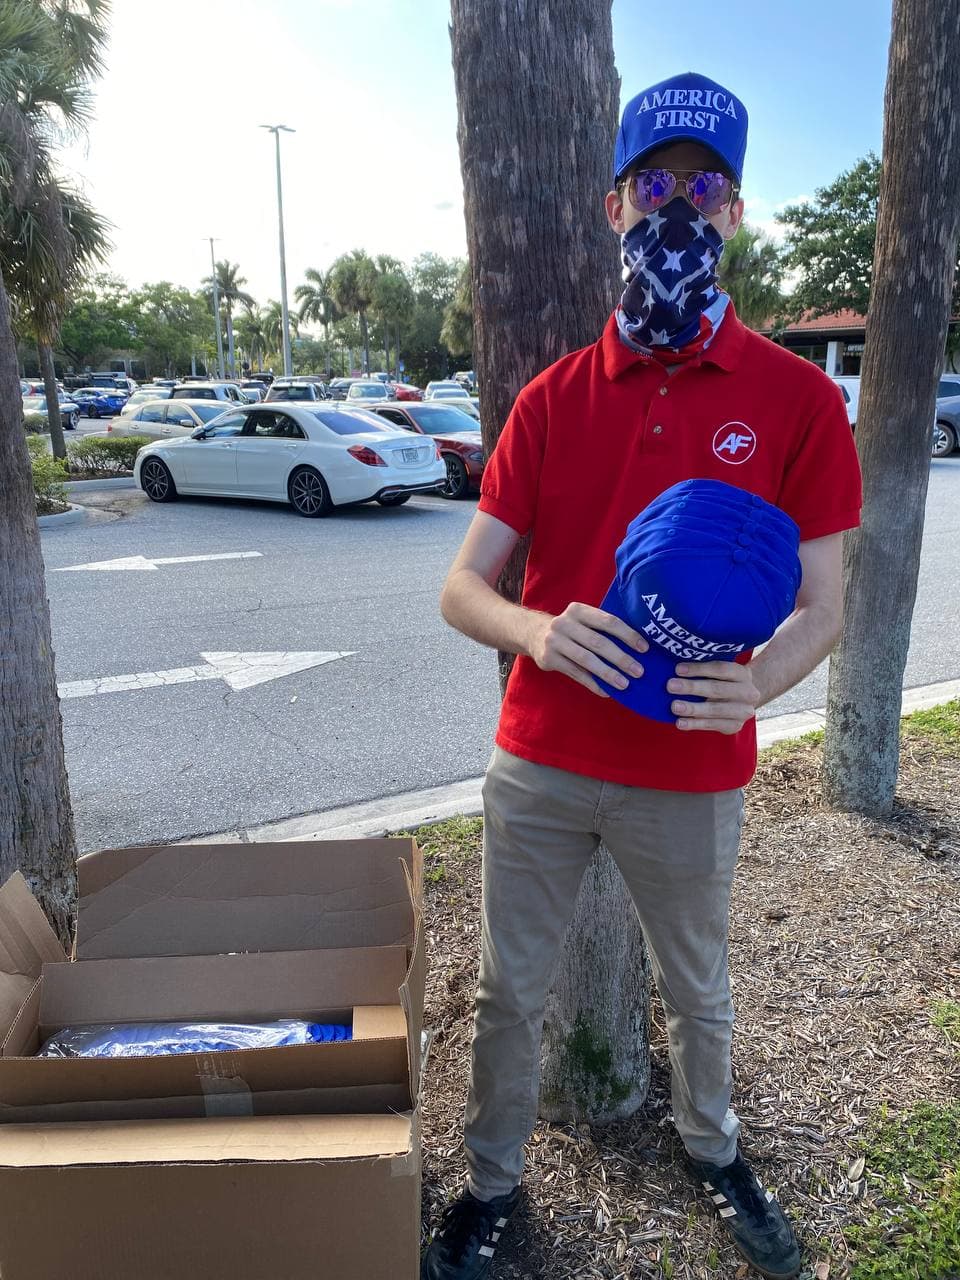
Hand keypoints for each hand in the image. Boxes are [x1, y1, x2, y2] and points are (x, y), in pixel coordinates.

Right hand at [527, 602, 647, 698]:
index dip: (628, 635)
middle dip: (621, 658)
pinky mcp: (548, 659)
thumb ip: (601, 628)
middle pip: (598, 642)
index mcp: (578, 610)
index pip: (608, 621)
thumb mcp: (581, 620)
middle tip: (638, 671)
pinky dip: (593, 683)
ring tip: (624, 684)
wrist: (532, 633)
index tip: (644, 648)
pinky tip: (606, 691)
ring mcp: (554, 641)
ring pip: (586, 660)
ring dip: (608, 673)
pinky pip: (576, 674)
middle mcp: (564, 623)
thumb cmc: (569, 629)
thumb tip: (635, 648)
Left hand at [668, 660, 760, 733]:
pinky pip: (712, 725)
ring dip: (692, 708)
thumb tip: (676, 669)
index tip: (678, 669)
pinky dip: (695, 724)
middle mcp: (747, 692)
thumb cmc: (723, 682)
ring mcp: (743, 711)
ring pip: (715, 709)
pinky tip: (680, 722)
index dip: (699, 669)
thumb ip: (703, 671)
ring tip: (674, 706)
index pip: (720, 669)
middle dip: (692, 687)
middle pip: (717, 689)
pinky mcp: (734, 726)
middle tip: (671, 686)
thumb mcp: (720, 673)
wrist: (742, 701)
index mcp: (742, 673)